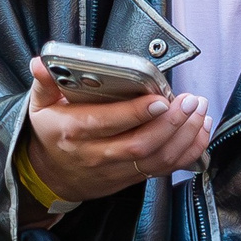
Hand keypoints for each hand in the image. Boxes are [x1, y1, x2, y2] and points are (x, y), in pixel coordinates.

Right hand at [22, 60, 213, 205]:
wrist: (52, 176)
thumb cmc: (52, 135)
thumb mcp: (40, 107)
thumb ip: (45, 83)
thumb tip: (41, 62)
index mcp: (73, 131)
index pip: (107, 123)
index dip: (136, 113)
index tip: (160, 98)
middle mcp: (96, 154)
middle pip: (139, 144)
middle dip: (171, 123)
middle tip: (189, 101)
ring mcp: (116, 169)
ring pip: (157, 159)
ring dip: (184, 137)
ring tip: (199, 112)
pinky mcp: (132, 178)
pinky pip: (165, 169)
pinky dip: (188, 152)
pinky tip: (200, 131)